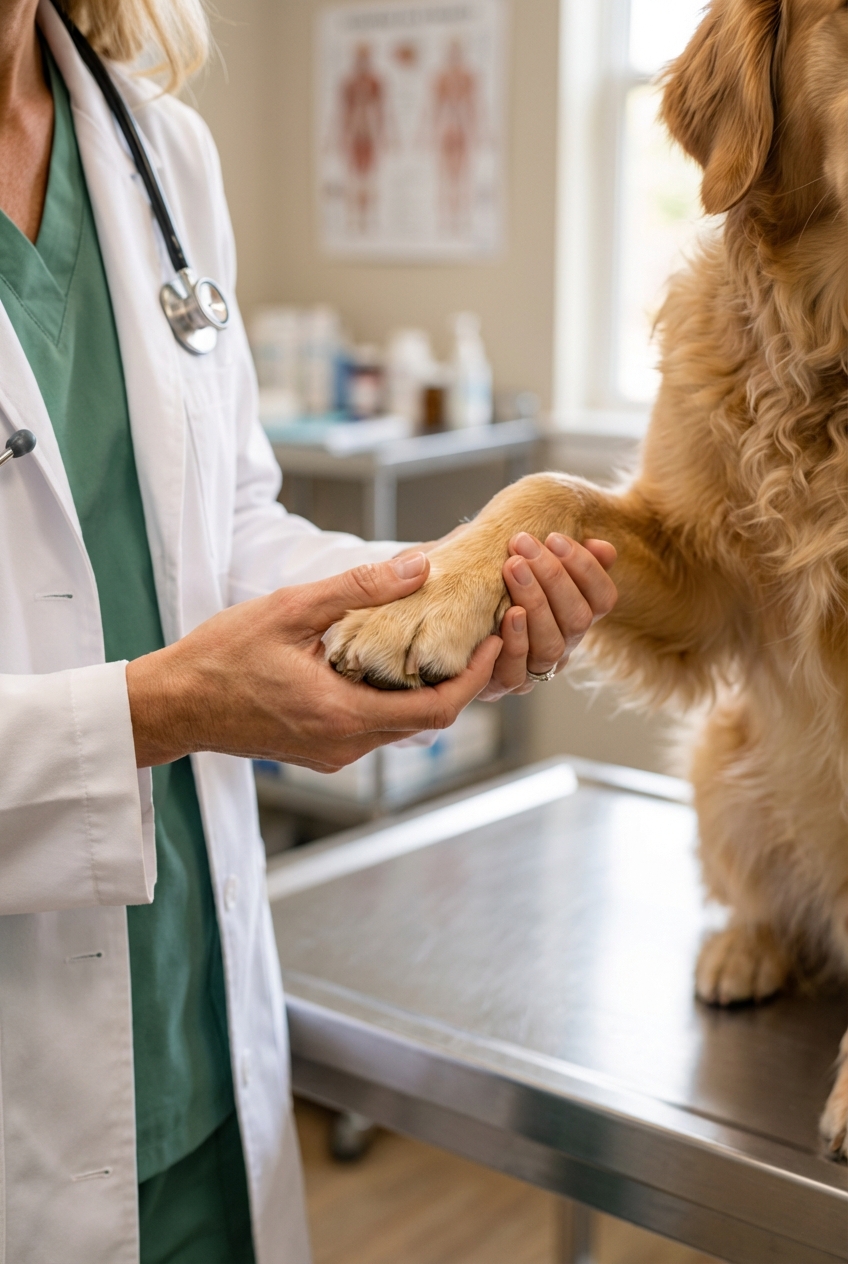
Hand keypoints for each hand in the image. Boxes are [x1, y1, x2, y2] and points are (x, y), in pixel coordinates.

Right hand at [126, 553, 500, 769]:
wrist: (173, 704)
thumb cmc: (221, 655)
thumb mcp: (290, 609)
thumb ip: (358, 588)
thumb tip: (419, 565)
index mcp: (341, 713)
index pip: (436, 709)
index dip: (476, 677)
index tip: (497, 638)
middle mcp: (344, 745)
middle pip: (428, 720)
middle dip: (463, 679)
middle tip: (483, 632)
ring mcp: (333, 753)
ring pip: (403, 725)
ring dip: (430, 689)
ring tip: (448, 641)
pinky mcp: (322, 751)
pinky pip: (376, 727)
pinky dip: (398, 698)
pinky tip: (398, 663)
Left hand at [478, 533, 616, 700]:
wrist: (445, 616)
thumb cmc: (486, 579)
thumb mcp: (520, 561)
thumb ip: (559, 554)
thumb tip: (602, 547)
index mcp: (576, 614)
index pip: (603, 598)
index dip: (586, 568)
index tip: (555, 537)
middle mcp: (563, 644)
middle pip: (578, 619)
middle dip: (554, 577)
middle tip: (523, 544)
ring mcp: (535, 668)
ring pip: (551, 645)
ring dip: (535, 603)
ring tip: (512, 567)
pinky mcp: (504, 683)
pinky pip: (517, 671)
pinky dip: (516, 641)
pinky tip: (507, 613)